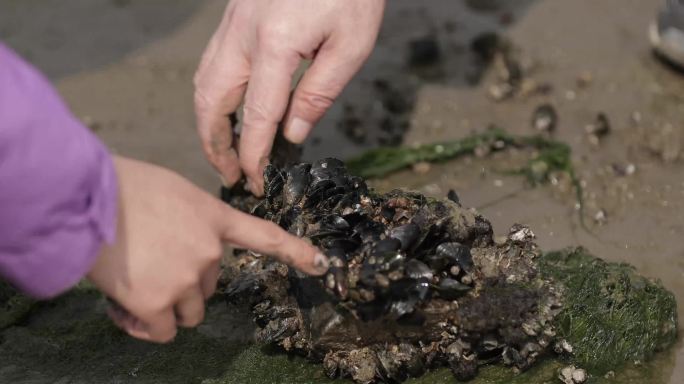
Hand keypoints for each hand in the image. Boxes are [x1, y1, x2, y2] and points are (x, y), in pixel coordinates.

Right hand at [87, 156, 328, 342]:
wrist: (82, 198)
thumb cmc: (119, 186)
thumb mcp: (170, 191)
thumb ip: (190, 219)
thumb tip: (180, 246)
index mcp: (213, 217)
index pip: (264, 236)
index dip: (296, 252)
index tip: (320, 265)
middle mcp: (208, 251)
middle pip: (210, 285)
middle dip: (186, 282)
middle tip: (149, 265)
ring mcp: (185, 278)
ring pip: (189, 312)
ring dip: (167, 307)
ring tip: (134, 286)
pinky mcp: (156, 302)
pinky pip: (163, 331)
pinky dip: (146, 325)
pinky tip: (124, 306)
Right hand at [194, 0, 385, 194]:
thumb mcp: (351, 45)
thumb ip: (319, 92)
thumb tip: (292, 133)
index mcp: (275, 44)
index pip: (256, 116)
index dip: (252, 156)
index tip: (253, 182)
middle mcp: (242, 34)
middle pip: (212, 101)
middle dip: (215, 144)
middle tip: (228, 174)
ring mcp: (232, 22)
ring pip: (204, 81)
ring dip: (208, 121)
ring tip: (222, 150)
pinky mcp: (234, 15)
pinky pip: (211, 62)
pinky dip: (212, 94)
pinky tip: (225, 109)